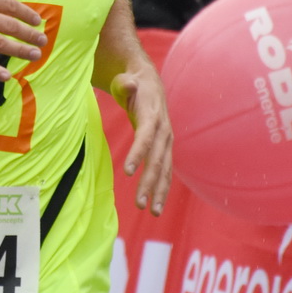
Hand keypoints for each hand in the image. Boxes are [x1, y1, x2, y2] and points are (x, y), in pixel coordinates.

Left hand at [111, 64, 172, 214]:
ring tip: (154, 212)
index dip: (137, 153)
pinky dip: (161, 188)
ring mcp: (166, 141)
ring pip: (165, 169)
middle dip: (149, 182)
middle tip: (139, 203)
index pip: (145, 136)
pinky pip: (165, 170)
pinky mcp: (164, 148)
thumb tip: (128, 84)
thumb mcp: (125, 80)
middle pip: (157, 159)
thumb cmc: (132, 83)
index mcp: (152, 115)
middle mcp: (163, 130)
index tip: (127, 171)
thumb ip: (125, 84)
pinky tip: (156, 205)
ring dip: (160, 191)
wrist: (149, 83)